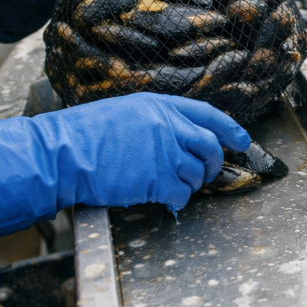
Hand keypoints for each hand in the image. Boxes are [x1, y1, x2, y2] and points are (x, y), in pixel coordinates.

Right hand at [0, 94, 249, 239]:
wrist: (64, 153)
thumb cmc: (86, 134)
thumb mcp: (126, 112)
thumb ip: (156, 121)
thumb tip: (178, 137)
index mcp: (160, 105)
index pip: (208, 115)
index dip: (230, 128)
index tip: (243, 141)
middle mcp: (168, 126)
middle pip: (210, 146)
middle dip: (215, 163)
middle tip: (208, 173)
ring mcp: (165, 153)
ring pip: (198, 173)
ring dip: (192, 184)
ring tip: (176, 187)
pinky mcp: (157, 179)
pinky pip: (182, 194)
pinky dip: (179, 201)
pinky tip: (168, 201)